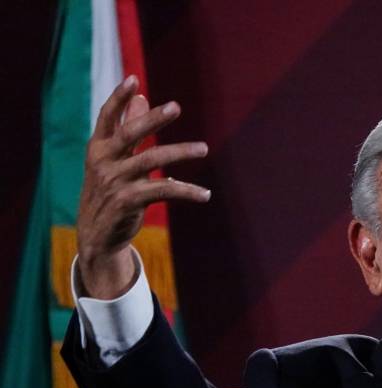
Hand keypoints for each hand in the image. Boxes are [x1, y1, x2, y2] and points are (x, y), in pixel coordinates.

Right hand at [76, 75, 210, 298]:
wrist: (97, 234)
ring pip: (153, 160)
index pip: (107, 118)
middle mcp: (103, 162)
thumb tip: (142, 98)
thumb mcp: (114, 159)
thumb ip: (128, 130)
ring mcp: (115, 182)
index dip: (118, 98)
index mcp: (98, 148)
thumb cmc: (110, 190)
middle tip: (176, 107)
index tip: (134, 80)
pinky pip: (164, 190)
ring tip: (203, 148)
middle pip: (129, 135)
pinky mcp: (129, 201)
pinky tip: (205, 194)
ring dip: (181, 152)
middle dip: (152, 120)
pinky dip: (187, 191)